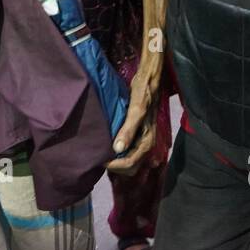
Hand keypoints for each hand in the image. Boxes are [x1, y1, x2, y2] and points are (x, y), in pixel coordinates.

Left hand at [107, 56, 160, 174]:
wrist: (149, 82)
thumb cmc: (143, 94)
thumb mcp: (135, 110)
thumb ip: (128, 130)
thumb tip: (118, 148)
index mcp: (146, 142)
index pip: (130, 164)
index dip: (114, 165)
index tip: (100, 160)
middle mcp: (146, 144)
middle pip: (131, 167)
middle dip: (116, 166)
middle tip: (100, 158)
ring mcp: (141, 140)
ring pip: (129, 161)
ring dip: (116, 161)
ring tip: (102, 153)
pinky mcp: (137, 135)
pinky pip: (128, 151)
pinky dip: (118, 153)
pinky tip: (107, 146)